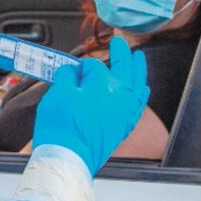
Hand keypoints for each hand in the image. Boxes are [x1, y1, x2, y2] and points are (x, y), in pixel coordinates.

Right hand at [32, 37, 148, 174]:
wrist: (66, 158)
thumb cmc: (61, 125)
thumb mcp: (58, 93)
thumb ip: (68, 76)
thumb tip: (72, 70)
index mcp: (103, 85)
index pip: (95, 67)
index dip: (83, 65)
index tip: (73, 68)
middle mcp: (119, 97)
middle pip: (124, 69)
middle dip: (122, 54)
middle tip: (120, 42)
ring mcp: (123, 113)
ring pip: (136, 86)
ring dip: (138, 71)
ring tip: (139, 59)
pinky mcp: (122, 127)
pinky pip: (137, 107)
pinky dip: (141, 96)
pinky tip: (142, 89)